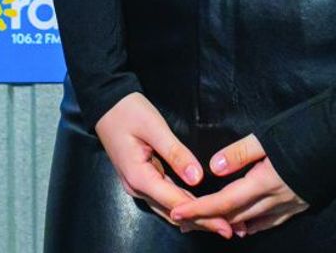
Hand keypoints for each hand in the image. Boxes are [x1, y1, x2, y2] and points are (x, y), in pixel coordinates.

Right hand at [94, 92, 234, 238]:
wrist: (106, 104)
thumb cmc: (129, 112)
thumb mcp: (154, 127)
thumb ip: (176, 153)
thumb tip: (198, 179)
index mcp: (140, 177)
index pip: (177, 203)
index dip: (203, 216)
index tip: (225, 225)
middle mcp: (138, 188)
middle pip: (174, 213)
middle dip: (202, 222)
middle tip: (229, 229)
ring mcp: (138, 185)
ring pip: (169, 209)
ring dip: (194, 218)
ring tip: (219, 223)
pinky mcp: (142, 180)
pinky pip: (165, 199)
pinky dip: (184, 207)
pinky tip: (199, 211)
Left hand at [169, 134, 309, 238]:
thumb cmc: (308, 131)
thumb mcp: (269, 136)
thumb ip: (239, 154)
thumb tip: (213, 168)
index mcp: (264, 182)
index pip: (225, 202)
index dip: (200, 210)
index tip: (178, 215)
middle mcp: (277, 199)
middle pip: (236, 217)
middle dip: (210, 221)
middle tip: (186, 222)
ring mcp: (291, 204)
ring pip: (255, 222)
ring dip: (231, 225)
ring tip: (212, 226)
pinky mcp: (302, 202)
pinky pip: (273, 221)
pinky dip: (256, 225)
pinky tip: (248, 225)